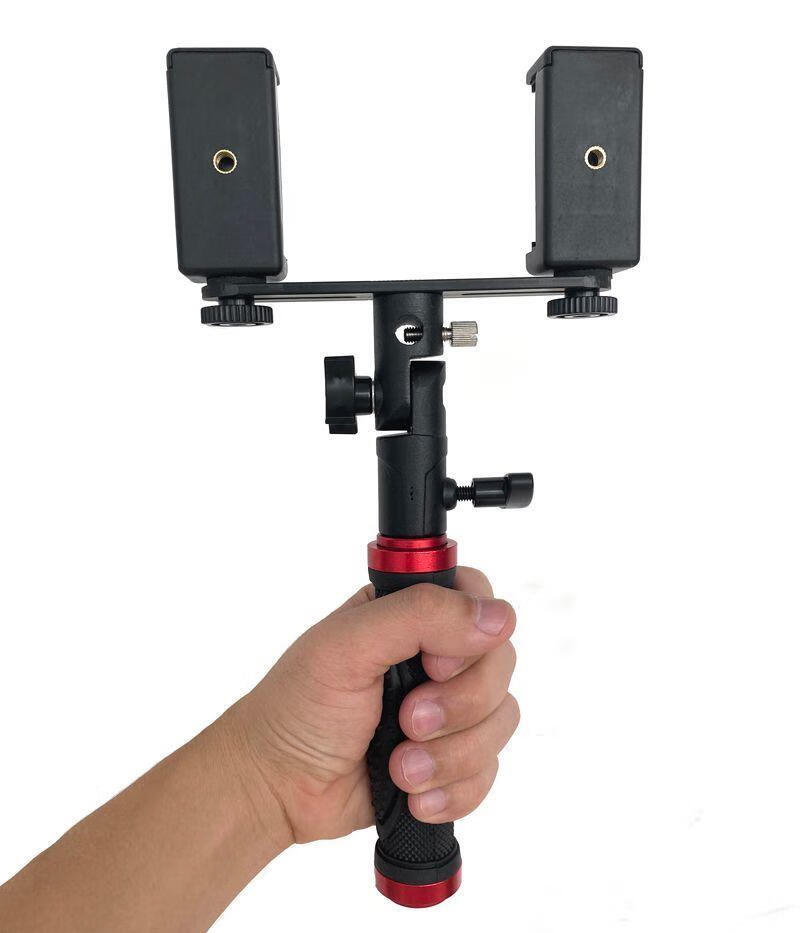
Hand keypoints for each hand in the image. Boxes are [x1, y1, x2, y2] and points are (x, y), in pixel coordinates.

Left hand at [224, 567, 518, 844]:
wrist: (278, 787)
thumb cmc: (298, 707)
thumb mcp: (347, 644)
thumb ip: (420, 615)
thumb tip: (496, 617)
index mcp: (411, 614)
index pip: (480, 600)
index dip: (471, 635)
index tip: (433, 665)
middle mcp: (437, 655)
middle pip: (501, 664)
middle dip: (458, 706)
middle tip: (408, 721)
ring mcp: (449, 709)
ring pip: (501, 721)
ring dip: (450, 755)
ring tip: (400, 768)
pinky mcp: (452, 760)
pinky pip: (489, 771)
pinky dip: (453, 789)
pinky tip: (413, 793)